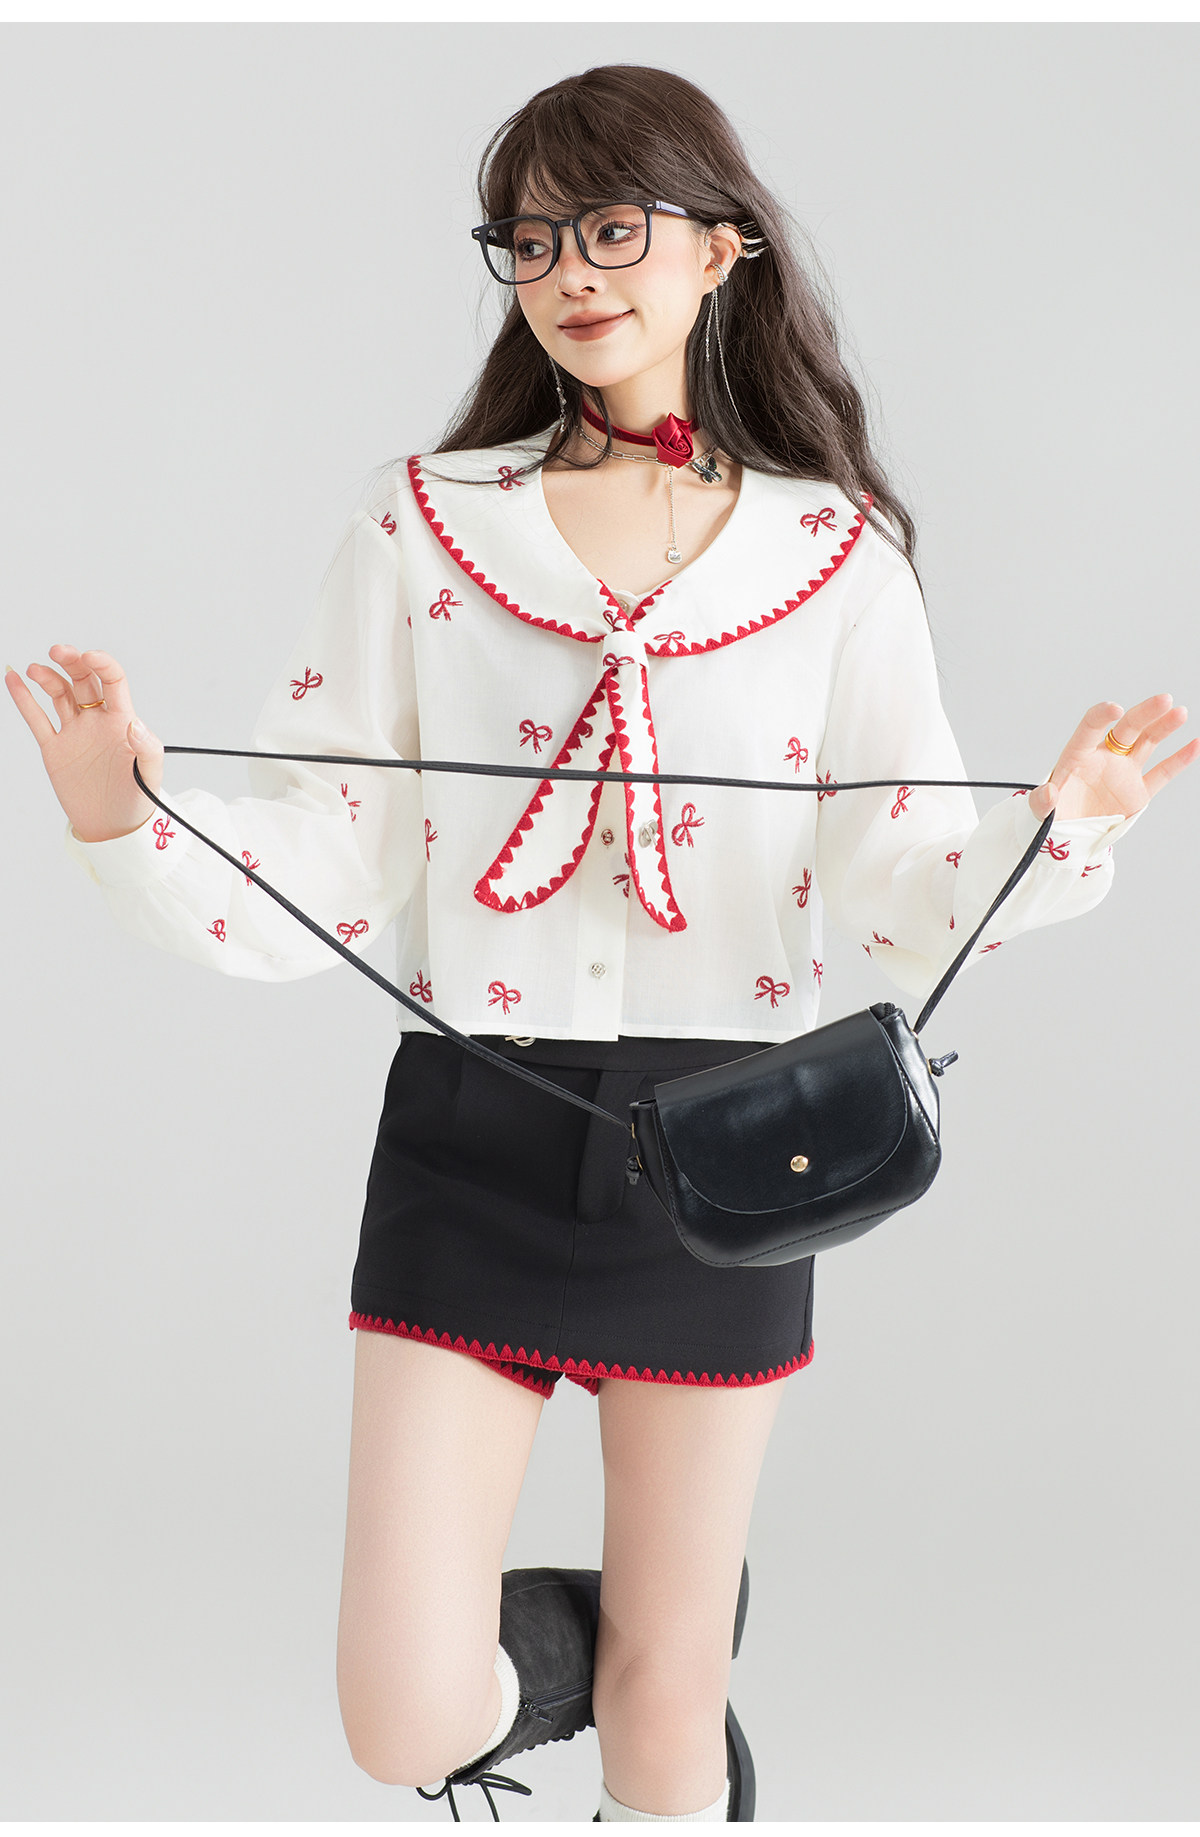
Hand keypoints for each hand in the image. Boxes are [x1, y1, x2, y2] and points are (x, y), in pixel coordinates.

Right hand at [5, 647, 165, 842]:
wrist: (114, 827)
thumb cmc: (138, 799)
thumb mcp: (150, 775)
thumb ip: (147, 748)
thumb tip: (134, 724)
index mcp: (122, 720)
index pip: (112, 680)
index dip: (102, 664)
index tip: (89, 656)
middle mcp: (97, 720)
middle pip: (82, 680)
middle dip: (71, 661)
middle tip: (58, 652)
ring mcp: (74, 733)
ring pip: (59, 694)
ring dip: (48, 677)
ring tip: (35, 670)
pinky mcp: (55, 749)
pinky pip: (37, 719)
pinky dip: (25, 699)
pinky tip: (14, 679)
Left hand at [1029, 694, 1198, 821]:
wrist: (1070, 837)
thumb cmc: (1053, 817)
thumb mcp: (1041, 812)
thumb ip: (1042, 803)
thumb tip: (1047, 794)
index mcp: (1077, 756)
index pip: (1090, 728)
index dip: (1101, 717)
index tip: (1114, 709)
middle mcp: (1103, 758)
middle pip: (1126, 729)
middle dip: (1144, 714)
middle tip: (1164, 700)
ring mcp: (1123, 772)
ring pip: (1146, 743)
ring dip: (1163, 727)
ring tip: (1179, 712)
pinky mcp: (1138, 792)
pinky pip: (1161, 773)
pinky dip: (1179, 760)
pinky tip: (1195, 744)